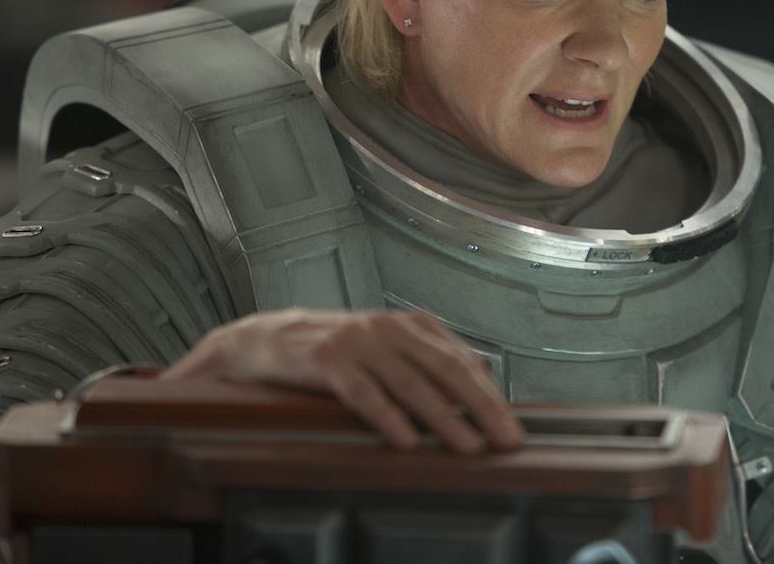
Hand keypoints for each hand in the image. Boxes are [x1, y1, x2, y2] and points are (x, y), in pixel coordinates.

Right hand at [160, 307, 522, 454]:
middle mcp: (388, 328)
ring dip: (443, 419)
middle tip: (505, 438)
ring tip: (467, 447)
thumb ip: (428, 361)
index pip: (460, 362)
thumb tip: (481, 379)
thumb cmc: (332, 351)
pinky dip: (387, 417)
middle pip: (446, 370)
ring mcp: (358, 342)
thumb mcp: (386, 348)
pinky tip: (406, 441)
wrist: (263, 341)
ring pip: (410, 384)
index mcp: (410, 326)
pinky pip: (363, 393)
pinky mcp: (326, 359)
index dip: (490, 396)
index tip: (510, 427)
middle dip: (481, 407)